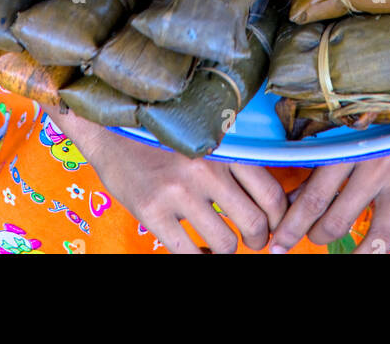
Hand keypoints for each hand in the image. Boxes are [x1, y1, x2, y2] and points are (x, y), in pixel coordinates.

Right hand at [53, 108, 286, 253]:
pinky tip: (197, 252)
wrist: (109, 127)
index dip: (280, 218)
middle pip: (254, 223)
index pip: (271, 193)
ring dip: (228, 253)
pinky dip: (200, 261)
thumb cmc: (161, 132)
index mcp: (223, 147)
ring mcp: (179, 192)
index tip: (275, 224)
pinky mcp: (153, 212)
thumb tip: (268, 192)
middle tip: (252, 240)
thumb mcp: (204, 135)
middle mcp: (206, 168)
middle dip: (258, 240)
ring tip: (222, 246)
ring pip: (225, 244)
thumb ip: (233, 157)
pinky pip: (188, 254)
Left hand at [269, 136, 389, 254]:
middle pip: (341, 220)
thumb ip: (322, 160)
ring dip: (360, 256)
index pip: (315, 197)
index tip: (278, 245)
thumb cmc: (383, 107)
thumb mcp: (350, 127)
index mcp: (352, 149)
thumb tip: (291, 197)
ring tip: (350, 260)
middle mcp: (378, 168)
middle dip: (319, 236)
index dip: (293, 225)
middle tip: (313, 238)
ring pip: (380, 238)